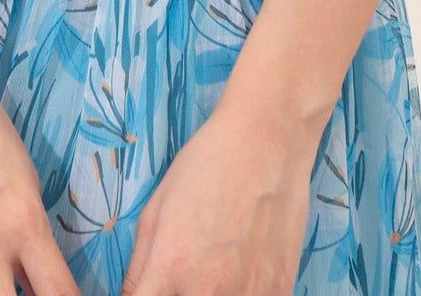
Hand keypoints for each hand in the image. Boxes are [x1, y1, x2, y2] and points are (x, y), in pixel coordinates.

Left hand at [120, 89, 315, 295]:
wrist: (267, 139)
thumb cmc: (207, 165)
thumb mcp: (157, 208)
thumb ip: (139, 266)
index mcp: (171, 266)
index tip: (153, 289)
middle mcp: (208, 290)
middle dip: (179, 294)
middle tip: (186, 271)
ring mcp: (250, 295)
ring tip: (218, 268)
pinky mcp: (281, 292)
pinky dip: (246, 294)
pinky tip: (244, 271)